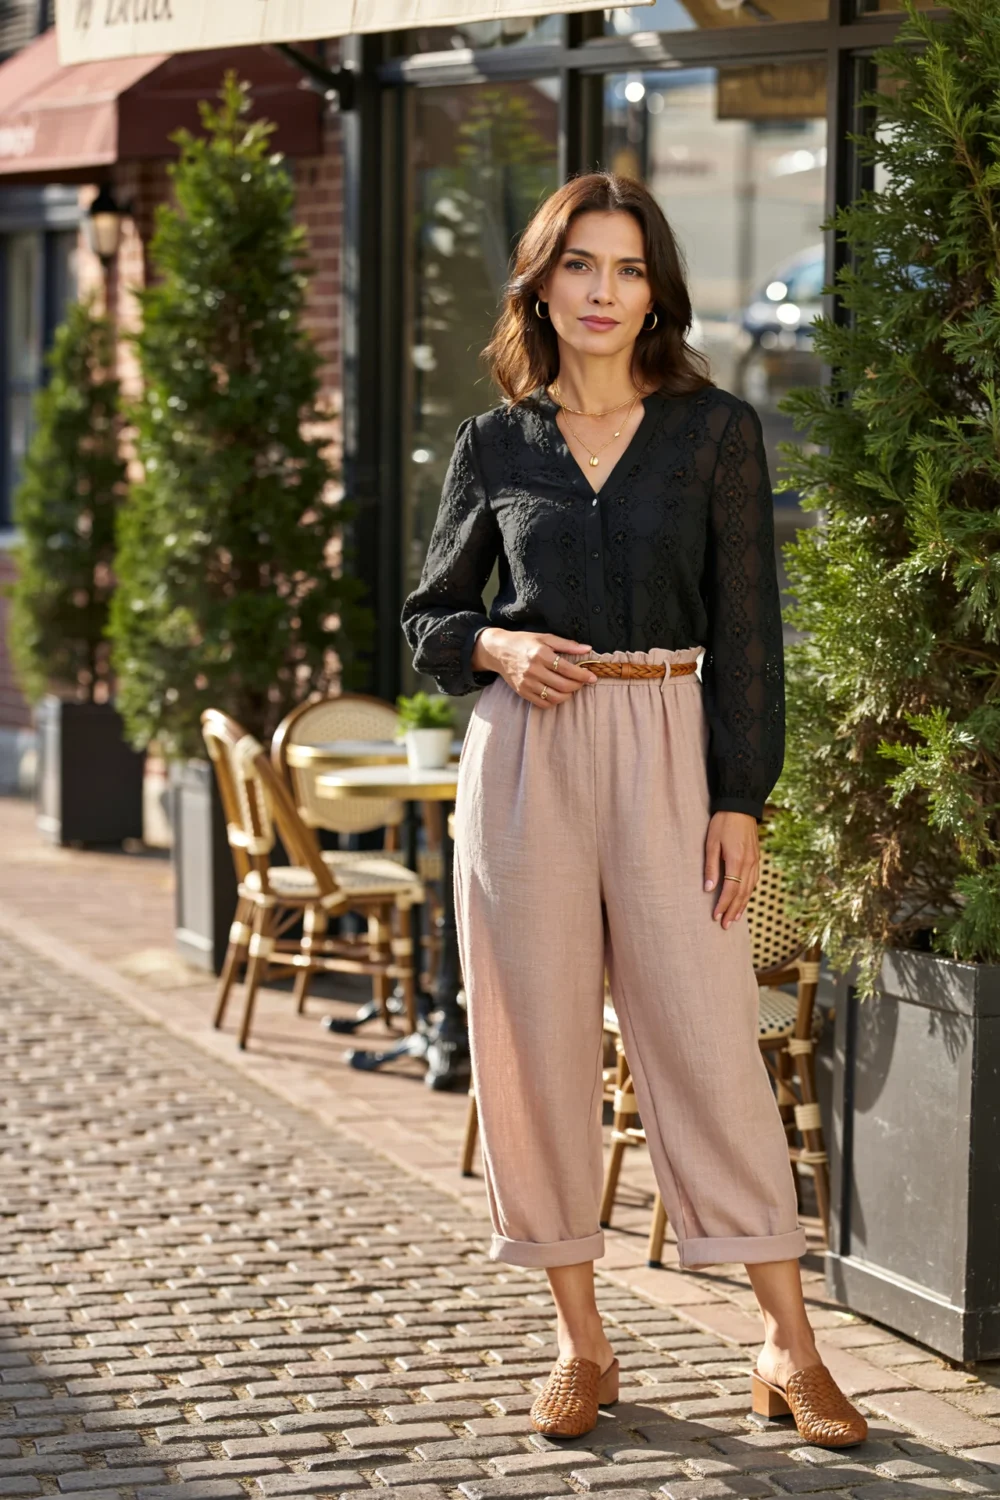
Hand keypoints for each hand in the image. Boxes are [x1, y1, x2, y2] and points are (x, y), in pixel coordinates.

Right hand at [472, 629, 597, 706]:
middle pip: (563, 685)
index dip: (583, 675)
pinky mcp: (522, 692)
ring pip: (554, 697)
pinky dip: (554, 701)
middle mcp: (533, 670)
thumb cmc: (524, 642)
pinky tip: (558, 694)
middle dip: (577, 686)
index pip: (567, 669)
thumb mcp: (545, 638)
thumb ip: (567, 645)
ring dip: (568, 695)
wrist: (499, 651)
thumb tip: (587, 649)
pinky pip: (543, 703)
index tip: (592, 677)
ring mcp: (527, 683)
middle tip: (583, 682)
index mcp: (541, 654)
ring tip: (571, 688)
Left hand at [704, 811, 758, 928]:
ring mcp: (755, 861)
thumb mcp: (711, 843)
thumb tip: (708, 889)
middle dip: (732, 910)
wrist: (740, 807)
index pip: (730, 890)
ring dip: (741, 905)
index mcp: (737, 860)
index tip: (715, 917)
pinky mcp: (756, 858)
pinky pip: (754, 881)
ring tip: (733, 918)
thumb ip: (711, 867)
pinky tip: (743, 900)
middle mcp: (749, 863)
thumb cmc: (722, 823)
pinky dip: (748, 894)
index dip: (723, 905)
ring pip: (749, 889)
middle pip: (742, 894)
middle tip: (724, 925)